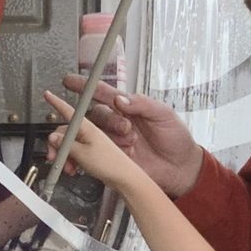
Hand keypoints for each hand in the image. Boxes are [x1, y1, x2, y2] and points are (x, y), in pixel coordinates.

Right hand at [52, 84, 202, 199]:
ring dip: (93, 140)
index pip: (101, 92)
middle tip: (126, 130)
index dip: (84, 86)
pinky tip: (90, 158)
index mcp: (127, 107)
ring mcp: (111, 141)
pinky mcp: (109, 159)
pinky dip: (83, 156)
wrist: (181, 169)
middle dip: (104, 121)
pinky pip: (88, 155)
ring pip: (87, 135)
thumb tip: (122, 99)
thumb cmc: (176, 139)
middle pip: (92, 115)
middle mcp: (115, 123)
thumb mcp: (164, 115)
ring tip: (121, 146)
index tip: (69, 82)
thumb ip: (143, 104)